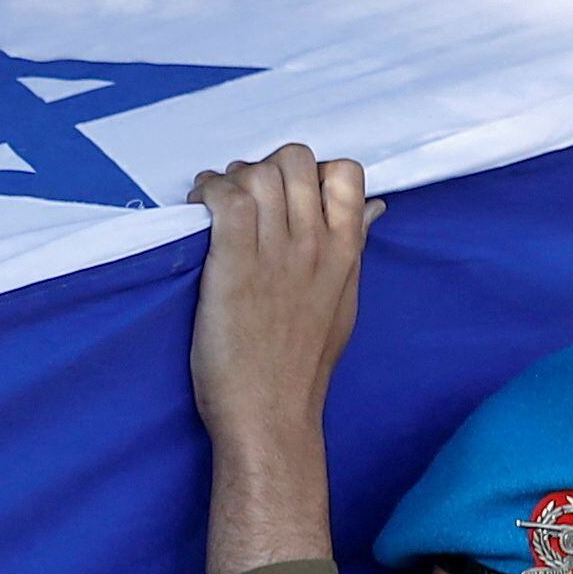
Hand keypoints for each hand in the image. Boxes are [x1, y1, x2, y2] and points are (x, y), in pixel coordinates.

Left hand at [186, 143, 378, 573]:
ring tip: (214, 203)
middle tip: (243, 196)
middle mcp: (314, 242)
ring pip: (256, 172)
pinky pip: (224, 198)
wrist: (269, 414)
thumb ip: (354, 249)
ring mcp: (275, 251)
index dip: (312, 169)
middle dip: (263, 168)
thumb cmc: (300, 367)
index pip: (345, 171)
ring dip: (228, 178)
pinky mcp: (234, 263)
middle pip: (294, 159)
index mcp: (345, 250)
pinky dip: (207, 191)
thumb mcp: (343, 302)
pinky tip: (198, 208)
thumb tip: (373, 208)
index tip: (289, 193)